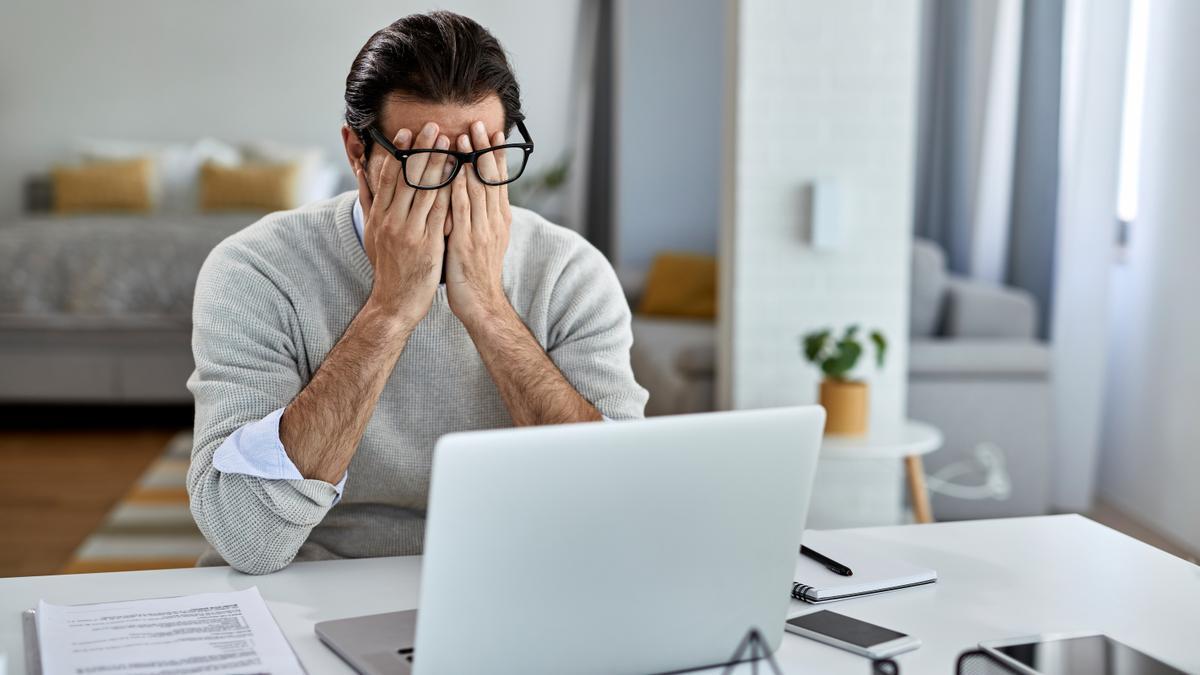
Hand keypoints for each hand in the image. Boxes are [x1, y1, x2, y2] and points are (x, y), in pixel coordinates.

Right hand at [355, 122, 452, 331]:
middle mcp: (392, 221)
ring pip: (426, 192)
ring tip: (452, 145)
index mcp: (379, 216)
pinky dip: (450, 192)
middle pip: (407, 178)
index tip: (407, 132)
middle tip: (435, 127)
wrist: (395, 302)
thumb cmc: (387, 266)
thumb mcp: (371, 232)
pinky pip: (440, 213)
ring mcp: (409, 233)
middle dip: (422, 151)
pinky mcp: (428, 245)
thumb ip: (369, 200)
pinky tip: (461, 177)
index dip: (398, 153)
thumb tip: (361, 172)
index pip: (388, 177)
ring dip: (440, 165)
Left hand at [445, 121, 513, 326]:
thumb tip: (477, 196)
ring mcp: (481, 231)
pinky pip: (462, 210)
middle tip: (479, 124)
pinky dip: (458, 188)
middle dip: (484, 150)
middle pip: (490, 179)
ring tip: (464, 137)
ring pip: (477, 189)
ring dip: (470, 161)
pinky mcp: (466, 242)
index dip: (495, 156)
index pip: (498, 181)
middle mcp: (493, 222)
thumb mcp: (485, 240)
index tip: (493, 134)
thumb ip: (482, 217)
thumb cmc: (477, 273)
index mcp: (499, 220)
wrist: (480, 303)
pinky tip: (453, 172)